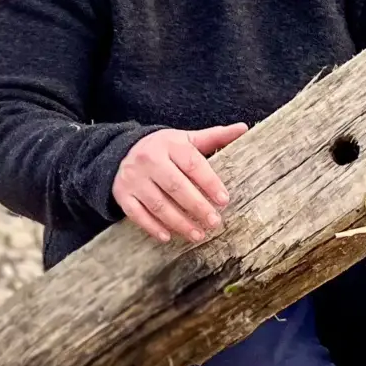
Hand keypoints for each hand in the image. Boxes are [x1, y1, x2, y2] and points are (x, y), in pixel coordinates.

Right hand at [114, 123, 247, 243]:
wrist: (122, 151)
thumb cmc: (164, 148)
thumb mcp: (186, 139)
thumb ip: (214, 137)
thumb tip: (243, 129)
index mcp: (169, 144)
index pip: (192, 164)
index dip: (209, 183)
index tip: (224, 200)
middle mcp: (149, 160)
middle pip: (176, 186)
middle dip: (197, 207)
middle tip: (215, 222)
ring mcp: (134, 178)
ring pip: (158, 204)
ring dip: (179, 222)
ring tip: (198, 235)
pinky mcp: (122, 194)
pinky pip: (137, 214)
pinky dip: (152, 227)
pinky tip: (168, 237)